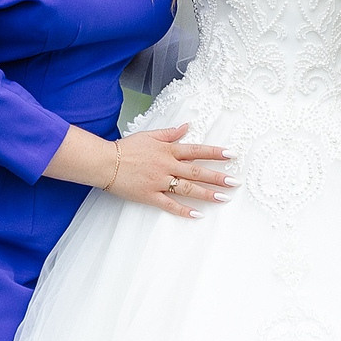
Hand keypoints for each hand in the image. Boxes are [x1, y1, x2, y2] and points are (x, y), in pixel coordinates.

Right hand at [104, 124, 236, 217]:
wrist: (105, 162)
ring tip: (223, 198)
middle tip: (235, 182)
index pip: (197, 151)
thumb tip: (187, 126)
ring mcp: (159, 182)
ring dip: (207, 194)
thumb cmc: (126, 148)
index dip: (215, 153)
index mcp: (168, 150)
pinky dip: (184, 210)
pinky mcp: (150, 195)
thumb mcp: (150, 135)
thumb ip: (170, 133)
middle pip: (197, 172)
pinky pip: (170, 204)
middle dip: (218, 177)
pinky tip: (197, 214)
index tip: (232, 155)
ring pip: (187, 189)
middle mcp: (167, 166)